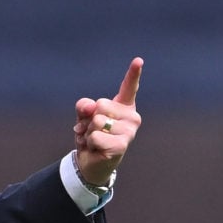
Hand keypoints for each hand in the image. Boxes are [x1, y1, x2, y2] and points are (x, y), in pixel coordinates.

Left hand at [73, 57, 142, 184]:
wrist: (90, 162)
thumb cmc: (91, 135)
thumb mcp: (84, 117)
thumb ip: (84, 107)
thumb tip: (90, 107)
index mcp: (123, 107)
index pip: (129, 87)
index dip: (133, 74)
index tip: (138, 60)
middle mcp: (131, 117)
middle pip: (101, 105)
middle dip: (89, 119)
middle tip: (93, 131)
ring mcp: (129, 132)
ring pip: (97, 121)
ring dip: (88, 132)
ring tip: (94, 140)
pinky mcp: (122, 145)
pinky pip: (96, 136)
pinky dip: (90, 143)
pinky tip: (96, 149)